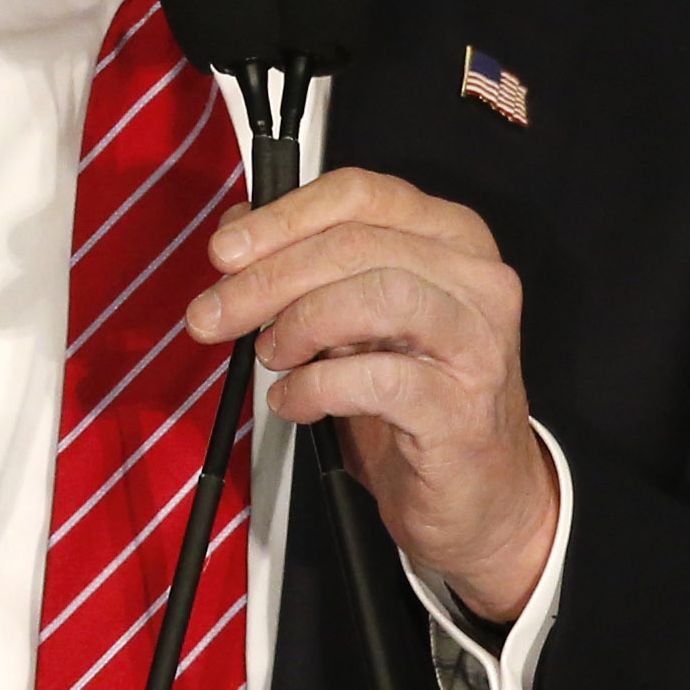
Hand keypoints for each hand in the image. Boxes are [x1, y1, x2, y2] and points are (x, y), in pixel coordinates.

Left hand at [187, 166, 560, 618]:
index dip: (282, 217)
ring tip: (270, 356)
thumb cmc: (415, 402)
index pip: (361, 194)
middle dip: (267, 278)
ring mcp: (477, 342)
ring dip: (299, 323)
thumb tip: (236, 234)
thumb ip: (308, 271)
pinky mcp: (464, 407)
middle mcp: (476, 279)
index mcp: (450, 238)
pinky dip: (316, 387)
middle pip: (356, 244)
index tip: (224, 253)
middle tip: (211, 316)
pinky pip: (377, 378)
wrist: (478, 495)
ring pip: (376, 295)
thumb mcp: (355, 323)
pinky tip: (293, 403)